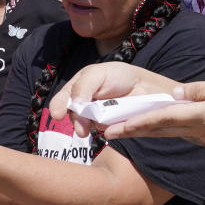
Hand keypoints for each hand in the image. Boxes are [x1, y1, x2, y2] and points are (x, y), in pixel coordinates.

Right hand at [49, 62, 176, 136]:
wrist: (145, 86)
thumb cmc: (120, 75)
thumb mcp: (97, 73)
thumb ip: (83, 86)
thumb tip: (73, 104)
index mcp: (78, 89)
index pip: (62, 100)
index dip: (58, 107)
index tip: (58, 115)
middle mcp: (84, 104)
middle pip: (73, 116)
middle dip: (76, 121)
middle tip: (81, 128)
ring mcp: (96, 116)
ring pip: (86, 125)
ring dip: (88, 127)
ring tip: (92, 127)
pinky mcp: (110, 126)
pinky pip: (104, 131)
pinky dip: (106, 129)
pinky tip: (111, 125)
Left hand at [96, 75, 204, 151]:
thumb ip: (203, 89)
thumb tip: (177, 92)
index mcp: (202, 115)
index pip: (164, 118)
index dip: (139, 122)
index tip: (118, 126)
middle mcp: (196, 127)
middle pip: (157, 130)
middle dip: (130, 131)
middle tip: (103, 134)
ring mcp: (198, 132)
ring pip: (162, 133)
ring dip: (138, 133)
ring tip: (114, 132)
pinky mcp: (200, 132)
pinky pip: (171, 133)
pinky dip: (153, 132)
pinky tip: (140, 130)